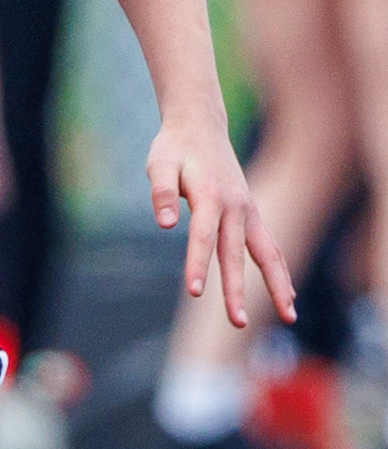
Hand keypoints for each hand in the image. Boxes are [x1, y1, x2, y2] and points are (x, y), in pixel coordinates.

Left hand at [147, 116, 295, 328]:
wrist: (200, 125)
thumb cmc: (175, 148)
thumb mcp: (159, 163)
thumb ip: (161, 192)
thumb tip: (165, 223)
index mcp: (210, 197)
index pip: (203, 237)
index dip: (198, 264)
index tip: (195, 292)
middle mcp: (235, 207)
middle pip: (237, 254)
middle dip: (237, 289)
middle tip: (238, 323)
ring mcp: (248, 211)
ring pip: (268, 253)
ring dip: (277, 285)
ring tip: (289, 317)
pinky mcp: (251, 215)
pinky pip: (270, 247)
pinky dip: (280, 271)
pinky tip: (287, 296)